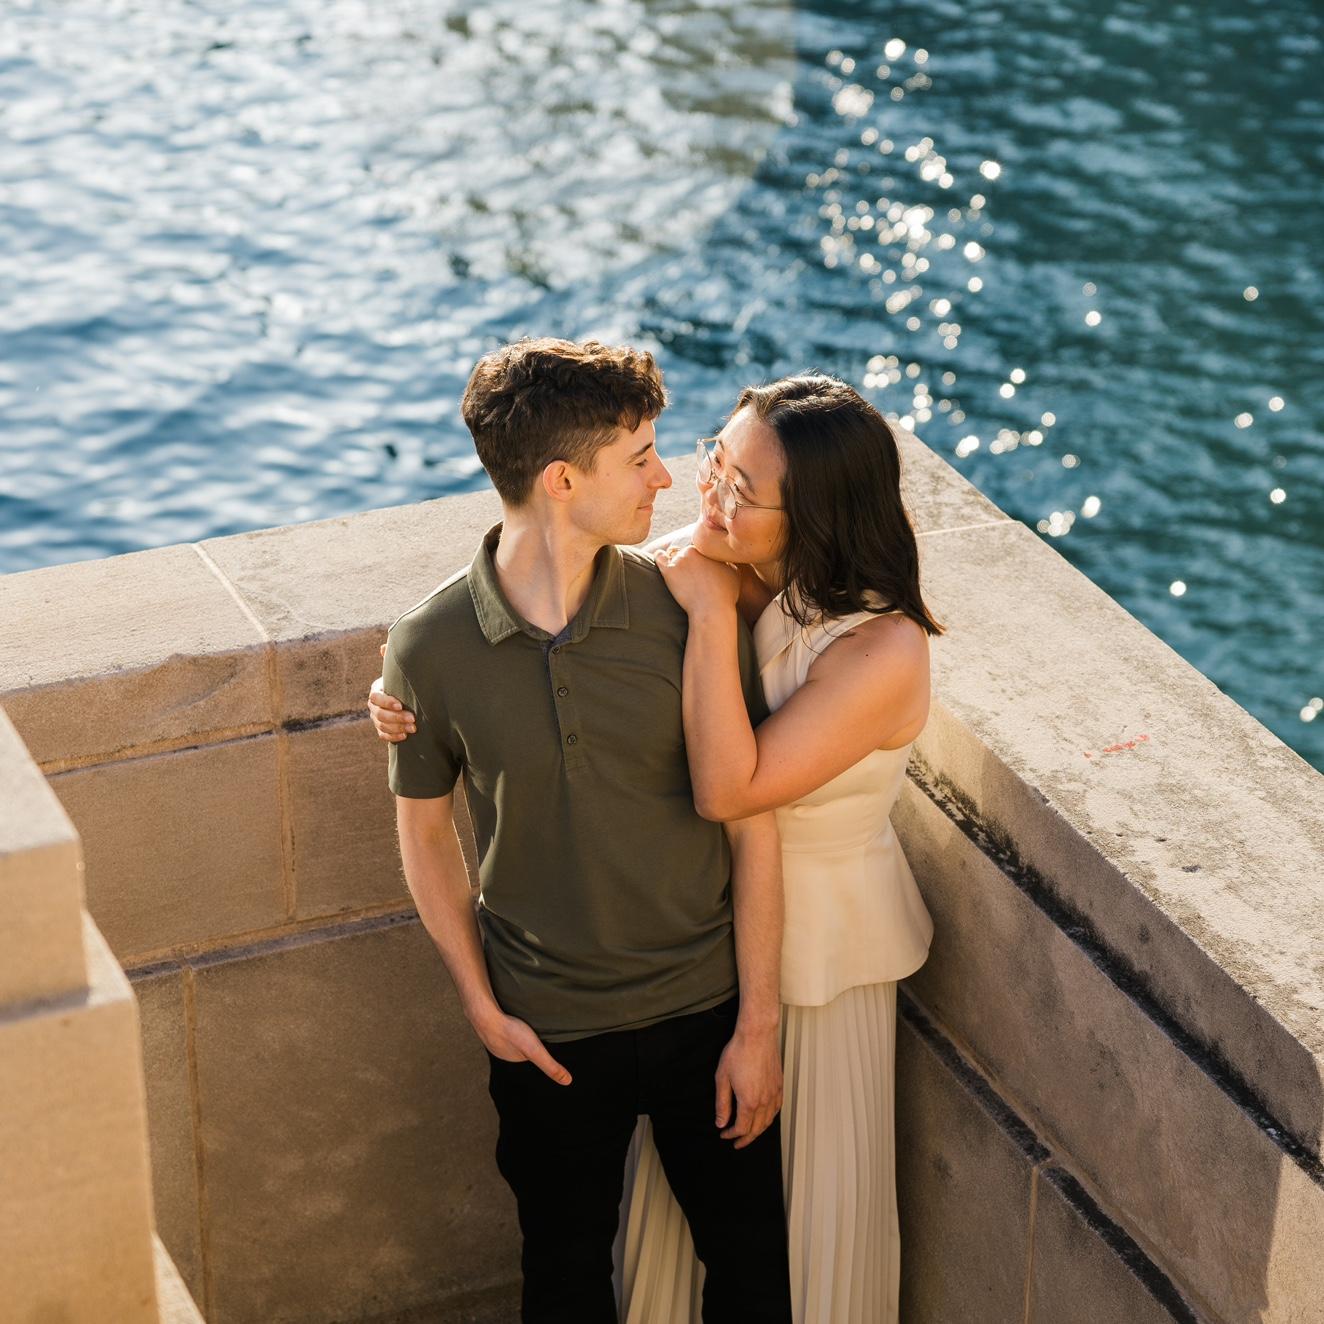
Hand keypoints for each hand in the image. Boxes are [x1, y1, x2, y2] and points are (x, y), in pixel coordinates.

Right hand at [370, 642, 415, 741]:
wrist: (407, 696)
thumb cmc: (403, 680)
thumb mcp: (398, 670)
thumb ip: (392, 660)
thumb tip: (384, 646)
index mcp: (376, 690)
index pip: (376, 697)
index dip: (387, 701)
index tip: (400, 704)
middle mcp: (374, 706)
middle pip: (379, 714)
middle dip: (396, 717)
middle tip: (413, 718)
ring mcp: (377, 718)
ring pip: (382, 725)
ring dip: (397, 728)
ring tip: (414, 728)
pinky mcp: (382, 729)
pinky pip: (384, 735)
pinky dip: (393, 737)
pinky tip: (405, 736)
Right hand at [473, 1005, 572, 1085]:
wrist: (484, 1015)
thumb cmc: (510, 1032)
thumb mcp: (535, 1051)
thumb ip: (550, 1066)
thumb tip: (568, 1081)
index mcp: (513, 1059)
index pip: (529, 1055)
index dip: (539, 1048)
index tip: (547, 1040)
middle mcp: (501, 1050)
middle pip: (519, 1044)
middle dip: (528, 1039)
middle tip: (538, 1028)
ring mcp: (492, 1036)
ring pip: (510, 1033)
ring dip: (517, 1029)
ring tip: (526, 1020)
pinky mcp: (488, 1022)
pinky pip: (501, 1022)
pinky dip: (506, 1019)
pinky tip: (511, 1012)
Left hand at [654, 544, 740, 615]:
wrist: (711, 609)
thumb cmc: (725, 594)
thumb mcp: (734, 572)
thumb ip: (727, 560)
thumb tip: (724, 557)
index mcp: (708, 549)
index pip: (700, 544)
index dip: (700, 554)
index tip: (700, 564)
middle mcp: (693, 550)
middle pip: (687, 548)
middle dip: (689, 557)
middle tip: (691, 570)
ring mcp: (679, 559)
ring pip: (673, 552)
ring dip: (676, 559)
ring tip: (679, 571)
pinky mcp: (668, 570)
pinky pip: (659, 557)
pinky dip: (660, 556)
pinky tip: (661, 558)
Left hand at [715, 1026, 781, 1148]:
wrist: (757, 1034)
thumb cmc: (739, 1052)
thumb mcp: (722, 1078)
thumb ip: (722, 1104)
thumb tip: (721, 1122)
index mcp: (749, 1101)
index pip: (742, 1128)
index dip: (732, 1134)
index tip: (724, 1134)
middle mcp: (764, 1101)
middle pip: (757, 1129)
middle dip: (745, 1139)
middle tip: (737, 1143)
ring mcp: (774, 1093)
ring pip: (768, 1121)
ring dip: (758, 1131)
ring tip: (749, 1134)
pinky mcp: (779, 1085)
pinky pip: (776, 1109)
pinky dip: (769, 1119)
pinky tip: (764, 1118)